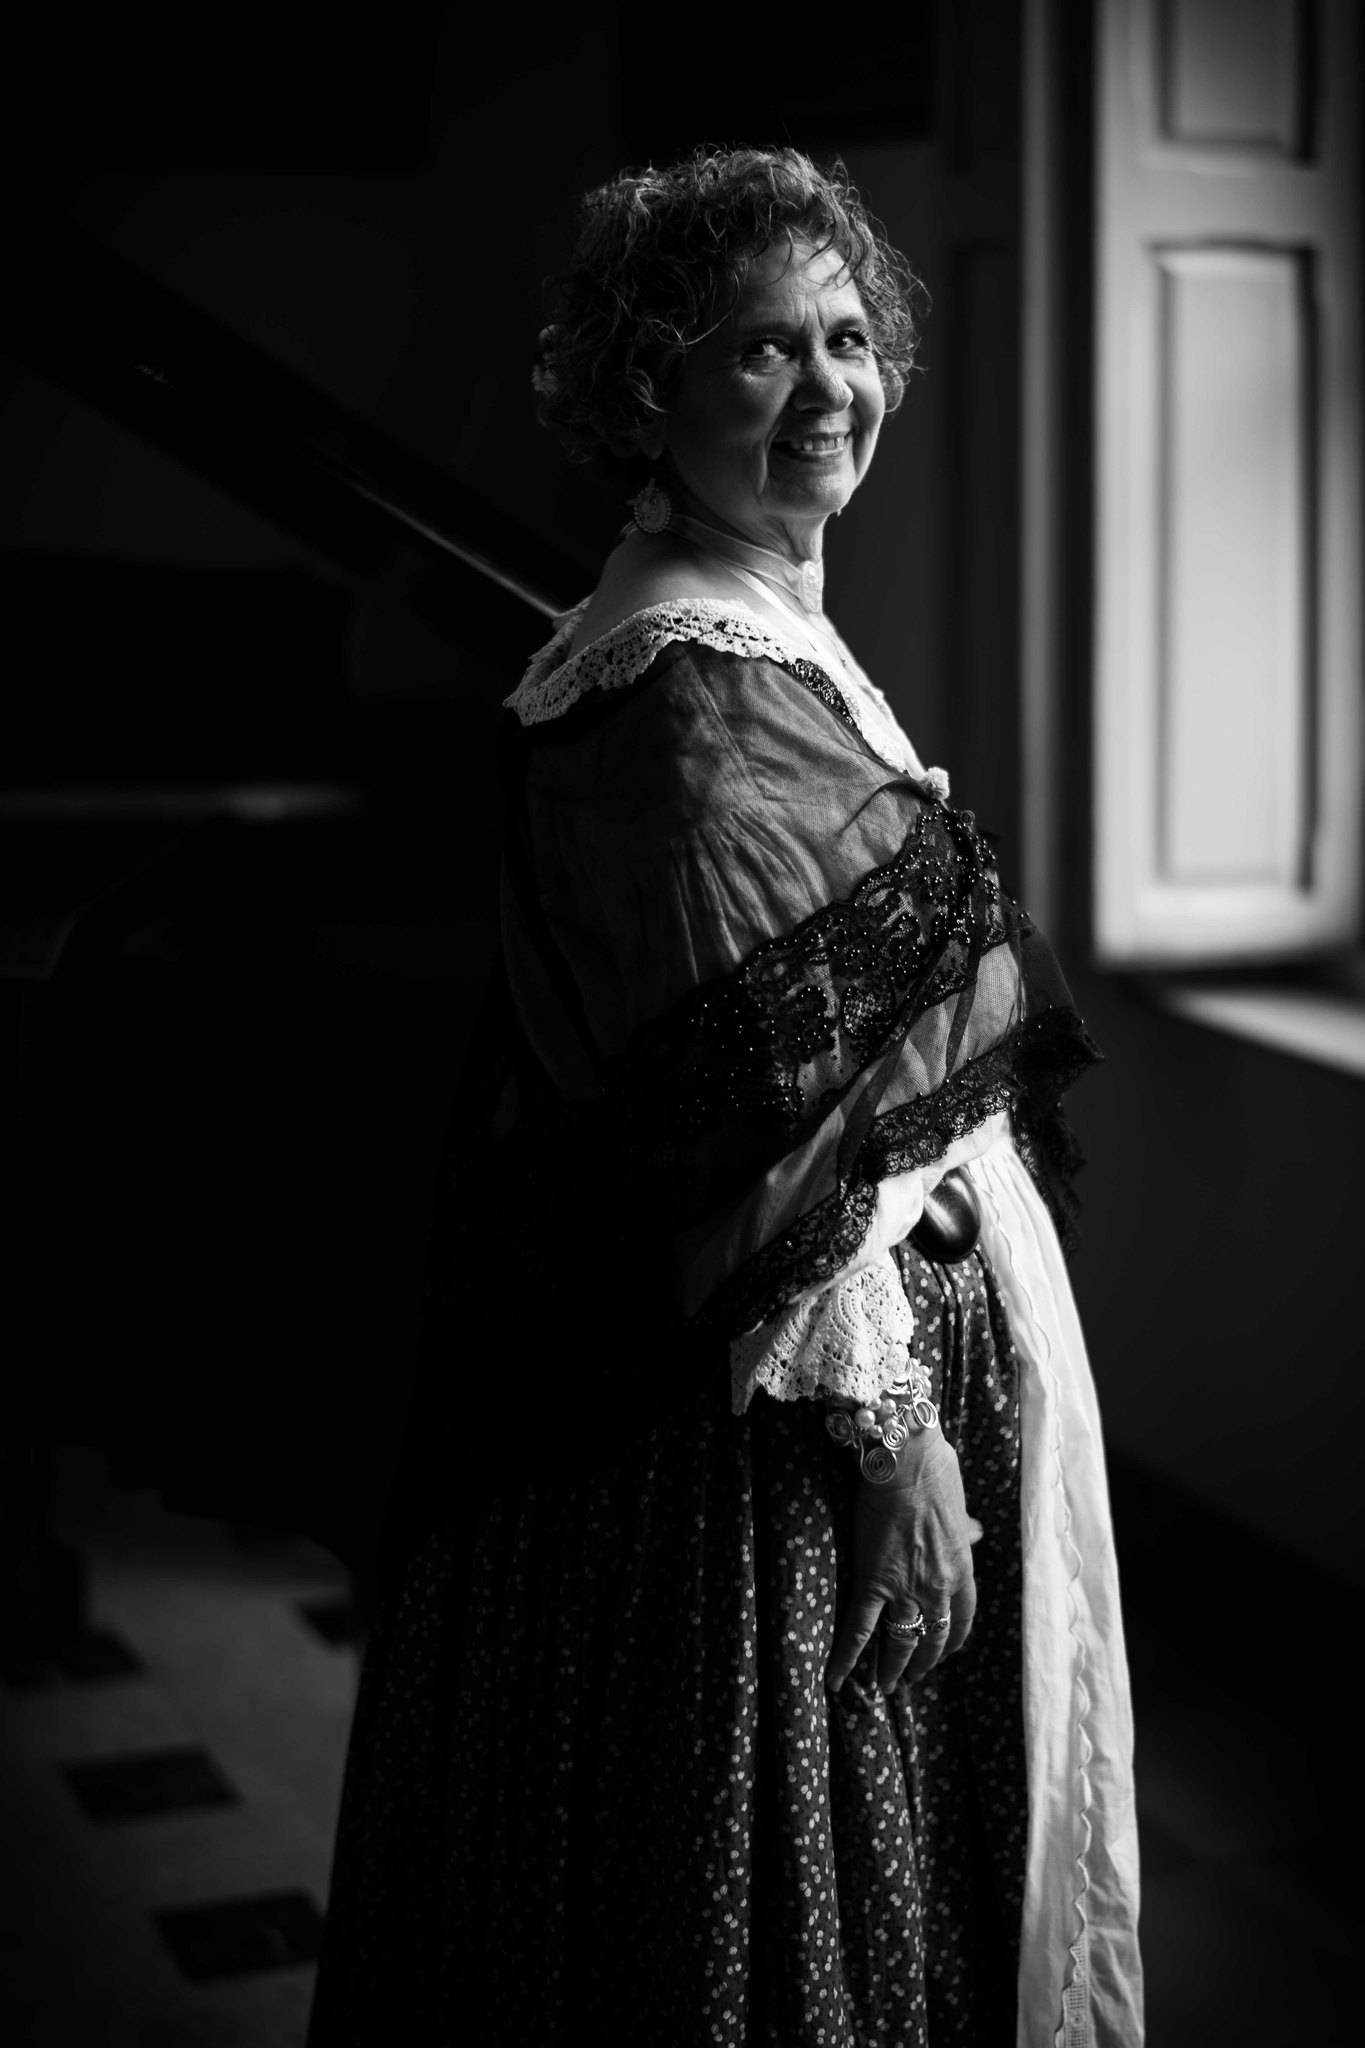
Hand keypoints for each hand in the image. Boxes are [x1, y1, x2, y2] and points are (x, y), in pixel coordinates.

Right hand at [825, 1429, 979, 1695]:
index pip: (962, 1620)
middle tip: (911, 1678)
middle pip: (932, 1639)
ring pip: (899, 1642)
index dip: (951, 1641)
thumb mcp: (960, 1505)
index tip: (942, 1651)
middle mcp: (937, 1588)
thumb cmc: (933, 1471)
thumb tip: (976, 1532)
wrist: (904, 1459)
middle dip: (922, 1662)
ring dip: (891, 1668)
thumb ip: (965, 1528)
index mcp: (961, 1569)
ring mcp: (905, 1588)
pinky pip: (858, 1629)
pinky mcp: (872, 1582)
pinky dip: (846, 1657)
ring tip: (883, 1686)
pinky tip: (837, 1679)